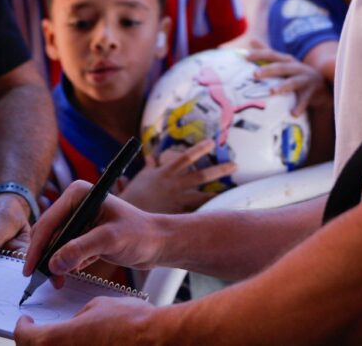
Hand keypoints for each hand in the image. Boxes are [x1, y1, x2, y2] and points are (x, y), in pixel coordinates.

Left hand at [15, 296, 156, 344]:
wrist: (157, 341)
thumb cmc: (131, 322)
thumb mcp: (98, 306)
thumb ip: (78, 317)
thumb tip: (75, 324)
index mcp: (60, 339)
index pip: (26, 338)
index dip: (23, 328)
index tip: (25, 321)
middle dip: (35, 342)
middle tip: (39, 333)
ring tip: (62, 339)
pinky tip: (83, 344)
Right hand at [24, 181, 162, 279]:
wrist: (157, 243)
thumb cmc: (139, 234)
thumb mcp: (109, 240)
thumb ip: (81, 249)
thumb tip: (54, 263)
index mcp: (78, 193)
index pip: (49, 220)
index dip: (37, 246)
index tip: (29, 268)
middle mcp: (75, 203)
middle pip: (48, 233)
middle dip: (45, 257)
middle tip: (43, 280)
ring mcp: (78, 219)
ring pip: (55, 244)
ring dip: (55, 264)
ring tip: (59, 281)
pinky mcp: (83, 234)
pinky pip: (65, 251)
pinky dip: (65, 264)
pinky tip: (71, 274)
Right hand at [119, 139, 235, 212]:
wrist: (126, 220)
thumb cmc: (133, 197)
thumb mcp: (141, 179)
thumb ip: (149, 168)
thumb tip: (150, 158)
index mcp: (166, 173)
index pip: (186, 157)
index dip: (200, 149)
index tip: (213, 142)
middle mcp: (175, 186)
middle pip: (201, 176)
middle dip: (219, 170)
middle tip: (234, 165)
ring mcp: (177, 202)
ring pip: (202, 196)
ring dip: (218, 193)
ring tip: (234, 191)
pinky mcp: (177, 217)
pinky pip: (195, 215)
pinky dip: (206, 214)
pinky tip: (220, 216)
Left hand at [246, 40, 330, 115]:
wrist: (324, 84)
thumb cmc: (297, 73)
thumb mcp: (285, 62)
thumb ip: (269, 53)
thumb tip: (252, 40)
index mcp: (287, 60)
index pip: (272, 54)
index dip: (259, 54)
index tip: (245, 56)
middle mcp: (296, 67)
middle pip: (281, 67)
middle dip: (268, 70)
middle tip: (254, 74)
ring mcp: (305, 79)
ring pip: (293, 82)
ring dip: (283, 86)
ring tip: (272, 92)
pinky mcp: (312, 92)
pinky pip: (305, 100)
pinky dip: (300, 106)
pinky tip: (293, 113)